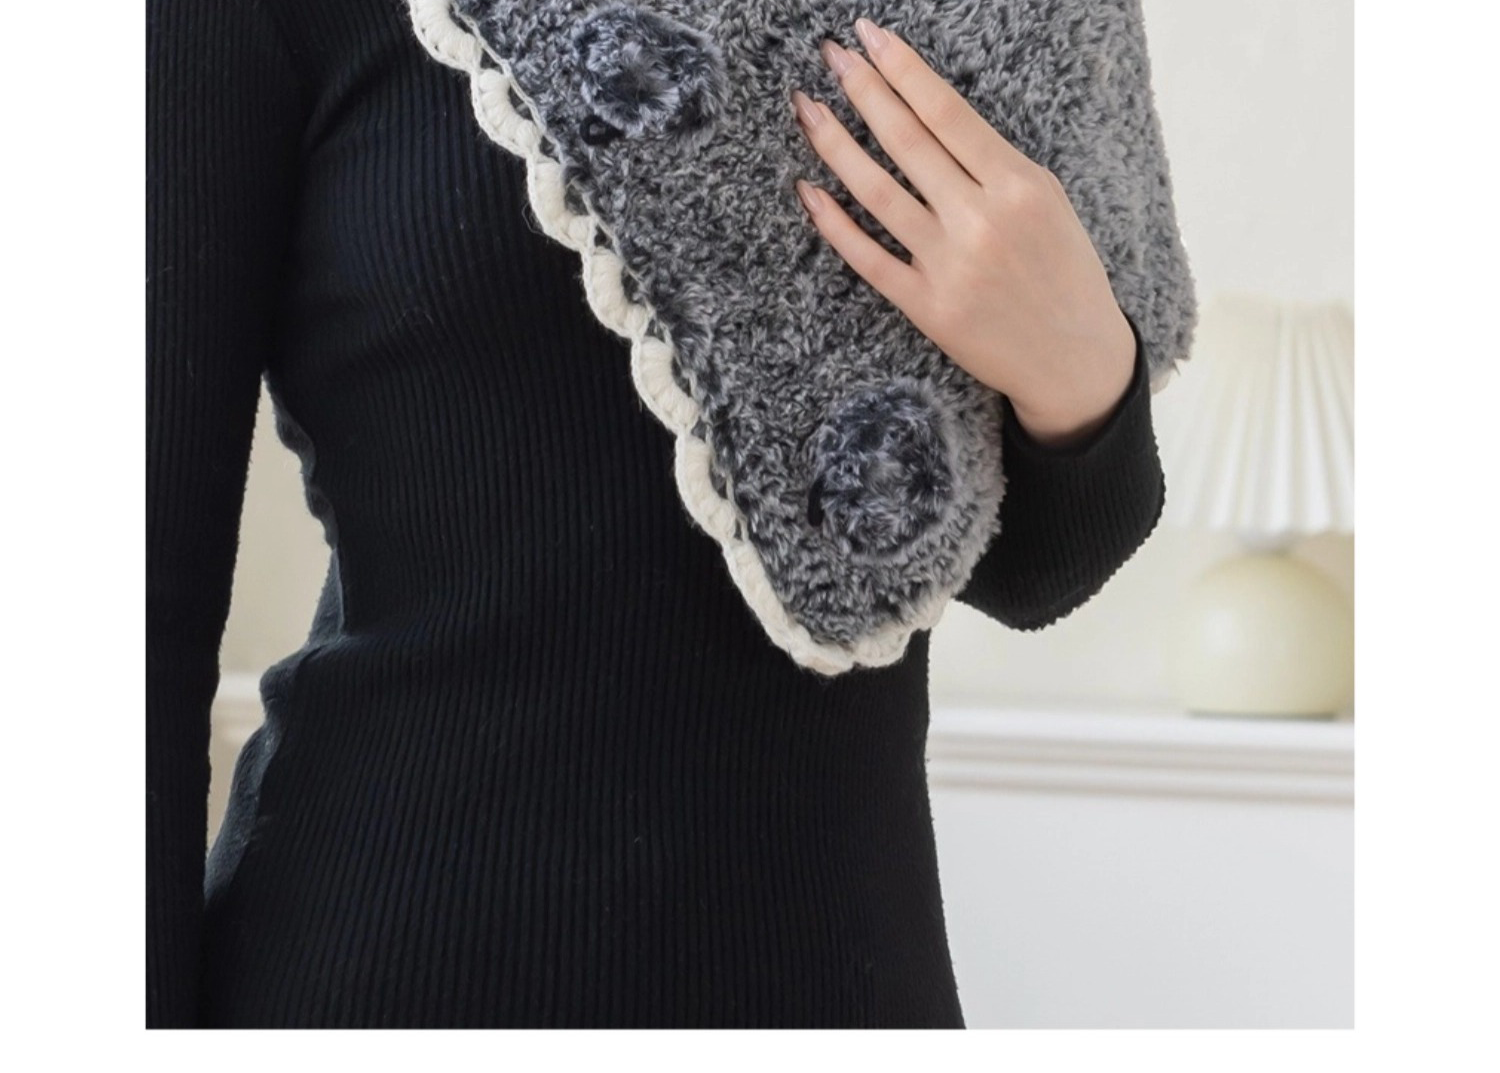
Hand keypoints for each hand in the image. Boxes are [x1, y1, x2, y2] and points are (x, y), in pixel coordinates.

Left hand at [790, 18, 1136, 446]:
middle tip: (830, 56)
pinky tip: (807, 189)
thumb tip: (929, 116)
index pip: (946, 112)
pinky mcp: (925, 306)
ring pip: (876, 191)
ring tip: (807, 108)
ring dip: (834, 144)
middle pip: (905, 140)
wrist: (1075, 361)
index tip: (869, 35)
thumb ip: (995, 164)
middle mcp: (980, 220)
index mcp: (1020, 185)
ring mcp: (949, 266)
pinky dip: (832, 222)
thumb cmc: (1065, 274)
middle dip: (861, 89)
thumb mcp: (1050, 203)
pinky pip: (866, 256)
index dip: (901, 68)